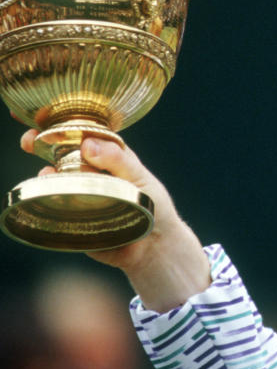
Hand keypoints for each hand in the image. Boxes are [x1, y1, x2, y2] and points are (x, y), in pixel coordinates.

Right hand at [21, 129, 211, 310]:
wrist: (154, 246)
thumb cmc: (154, 206)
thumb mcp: (142, 179)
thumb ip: (119, 161)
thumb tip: (88, 144)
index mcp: (110, 157)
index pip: (85, 135)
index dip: (65, 126)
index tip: (48, 122)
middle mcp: (92, 172)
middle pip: (63, 153)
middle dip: (43, 143)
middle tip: (30, 141)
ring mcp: (80, 193)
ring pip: (56, 178)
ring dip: (46, 173)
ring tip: (47, 173)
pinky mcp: (72, 217)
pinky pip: (56, 205)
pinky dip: (48, 198)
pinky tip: (48, 192)